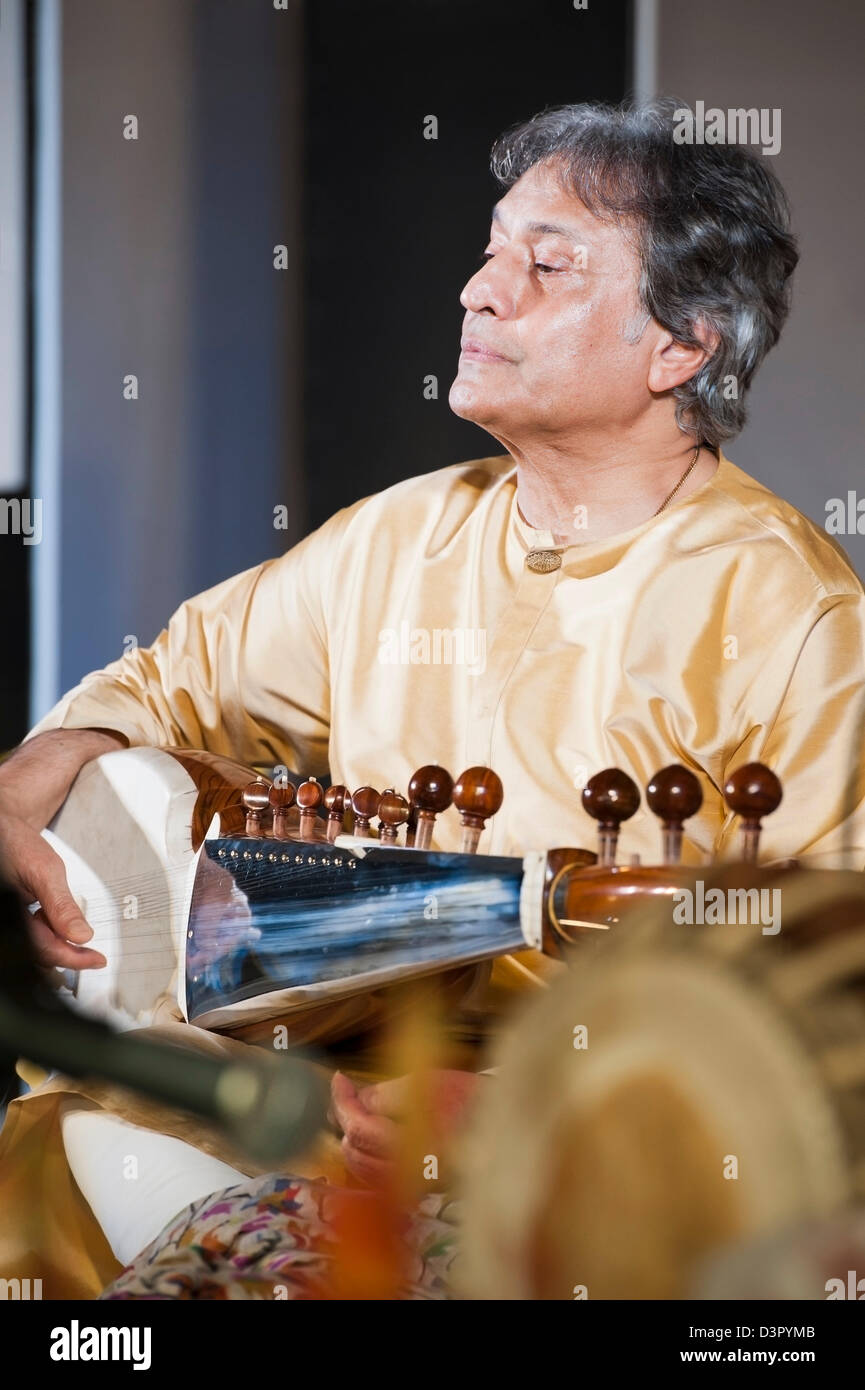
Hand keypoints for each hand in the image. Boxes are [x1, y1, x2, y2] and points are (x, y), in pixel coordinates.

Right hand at [0, 805, 104, 970]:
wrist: (1, 833)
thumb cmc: (14, 845)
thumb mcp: (45, 870)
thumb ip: (62, 905)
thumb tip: (81, 935)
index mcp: (10, 916)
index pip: (44, 950)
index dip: (74, 958)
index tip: (97, 960)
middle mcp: (6, 925)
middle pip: (39, 954)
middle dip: (68, 953)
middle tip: (92, 954)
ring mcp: (8, 924)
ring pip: (34, 948)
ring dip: (58, 944)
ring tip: (73, 928)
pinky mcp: (11, 922)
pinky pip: (29, 938)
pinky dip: (48, 935)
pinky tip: (55, 922)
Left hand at [329, 1068, 482, 1185]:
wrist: (507, 1128)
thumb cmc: (472, 1100)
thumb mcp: (431, 1083)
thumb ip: (389, 1095)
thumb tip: (361, 1100)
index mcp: (415, 1146)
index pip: (360, 1127)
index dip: (343, 1100)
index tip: (339, 1078)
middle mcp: (411, 1173)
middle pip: (356, 1150)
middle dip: (347, 1119)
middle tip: (351, 1093)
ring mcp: (414, 1184)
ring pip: (363, 1167)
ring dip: (355, 1138)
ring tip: (361, 1111)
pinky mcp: (419, 1188)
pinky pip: (378, 1176)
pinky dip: (368, 1154)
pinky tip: (375, 1134)